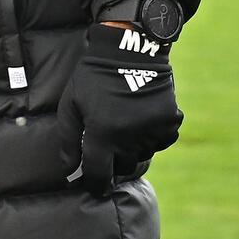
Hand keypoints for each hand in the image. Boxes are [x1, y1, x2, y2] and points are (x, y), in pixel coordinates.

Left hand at [57, 22, 179, 194]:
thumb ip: (68, 139)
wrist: (129, 50)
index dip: (95, 185)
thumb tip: (69, 171)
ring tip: (122, 123)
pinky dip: (150, 138)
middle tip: (106, 143)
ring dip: (131, 148)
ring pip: (142, 155)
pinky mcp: (170, 123)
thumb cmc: (92, 78)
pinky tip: (139, 118)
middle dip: (113, 161)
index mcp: (103, 133)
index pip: (99, 174)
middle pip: (123, 167)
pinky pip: (160, 143)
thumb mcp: (71, 104)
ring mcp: (153, 130)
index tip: (95, 188)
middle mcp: (130, 136)